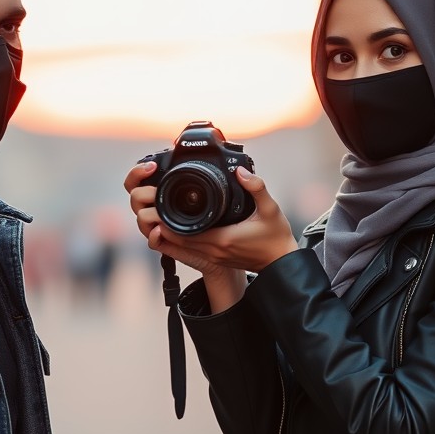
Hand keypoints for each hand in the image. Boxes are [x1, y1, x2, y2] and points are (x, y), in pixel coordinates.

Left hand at [124, 161, 296, 276]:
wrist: (281, 263)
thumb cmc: (276, 238)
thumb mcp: (271, 209)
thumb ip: (256, 188)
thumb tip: (240, 171)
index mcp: (221, 239)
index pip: (183, 232)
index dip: (166, 219)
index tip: (158, 203)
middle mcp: (214, 250)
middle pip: (175, 239)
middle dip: (161, 224)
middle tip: (153, 204)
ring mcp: (214, 256)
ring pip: (180, 246)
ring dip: (168, 232)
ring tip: (159, 213)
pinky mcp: (216, 258)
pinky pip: (190, 250)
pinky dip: (179, 240)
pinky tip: (174, 228)